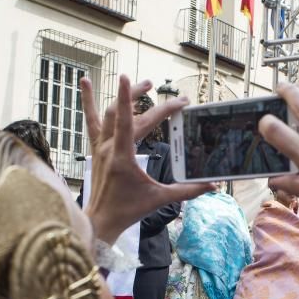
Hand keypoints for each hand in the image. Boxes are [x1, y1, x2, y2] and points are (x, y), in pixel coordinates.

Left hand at [80, 75, 213, 243]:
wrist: (102, 221)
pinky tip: (86, 82)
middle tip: (157, 87)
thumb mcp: (160, 199)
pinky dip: (88, 102)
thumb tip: (212, 185)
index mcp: (122, 157)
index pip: (128, 121)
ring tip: (136, 82)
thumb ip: (187, 191)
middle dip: (140, 97)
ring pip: (107, 113)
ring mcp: (99, 147)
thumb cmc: (129, 210)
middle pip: (123, 113)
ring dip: (122, 96)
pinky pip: (91, 121)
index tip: (129, 78)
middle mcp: (108, 148)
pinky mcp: (96, 149)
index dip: (130, 98)